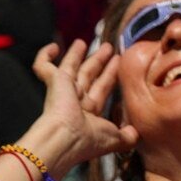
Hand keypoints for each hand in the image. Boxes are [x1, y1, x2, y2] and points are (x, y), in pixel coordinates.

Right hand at [26, 41, 138, 178]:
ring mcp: (63, 90)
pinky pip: (43, 66)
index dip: (110, 76)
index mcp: (90, 113)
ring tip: (85, 41)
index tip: (119, 63)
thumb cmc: (90, 139)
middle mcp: (76, 101)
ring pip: (71, 67)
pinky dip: (45, 55)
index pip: (102, 89)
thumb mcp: (116, 139)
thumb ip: (129, 135)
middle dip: (99, 62)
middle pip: (89, 75)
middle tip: (109, 48)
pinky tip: (54, 46)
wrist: (65, 138)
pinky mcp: (53, 81)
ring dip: (77, 54)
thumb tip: (137, 133)